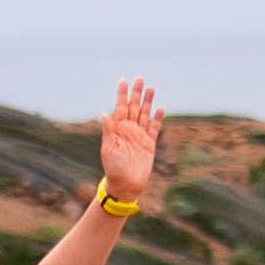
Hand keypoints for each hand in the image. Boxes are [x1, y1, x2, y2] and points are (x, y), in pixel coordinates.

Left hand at [96, 76, 163, 202]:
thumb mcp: (109, 150)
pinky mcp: (149, 144)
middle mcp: (129, 130)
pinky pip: (154, 129)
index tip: (123, 81)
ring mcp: (139, 136)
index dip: (121, 94)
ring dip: (148, 102)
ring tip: (151, 88)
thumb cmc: (113, 169)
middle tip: (139, 78)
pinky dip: (157, 119)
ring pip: (145, 115)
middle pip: (134, 107)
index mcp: (117, 129)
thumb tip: (105, 114)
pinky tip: (160, 109)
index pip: (120, 107)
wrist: (126, 185)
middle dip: (136, 93)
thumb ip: (109, 132)